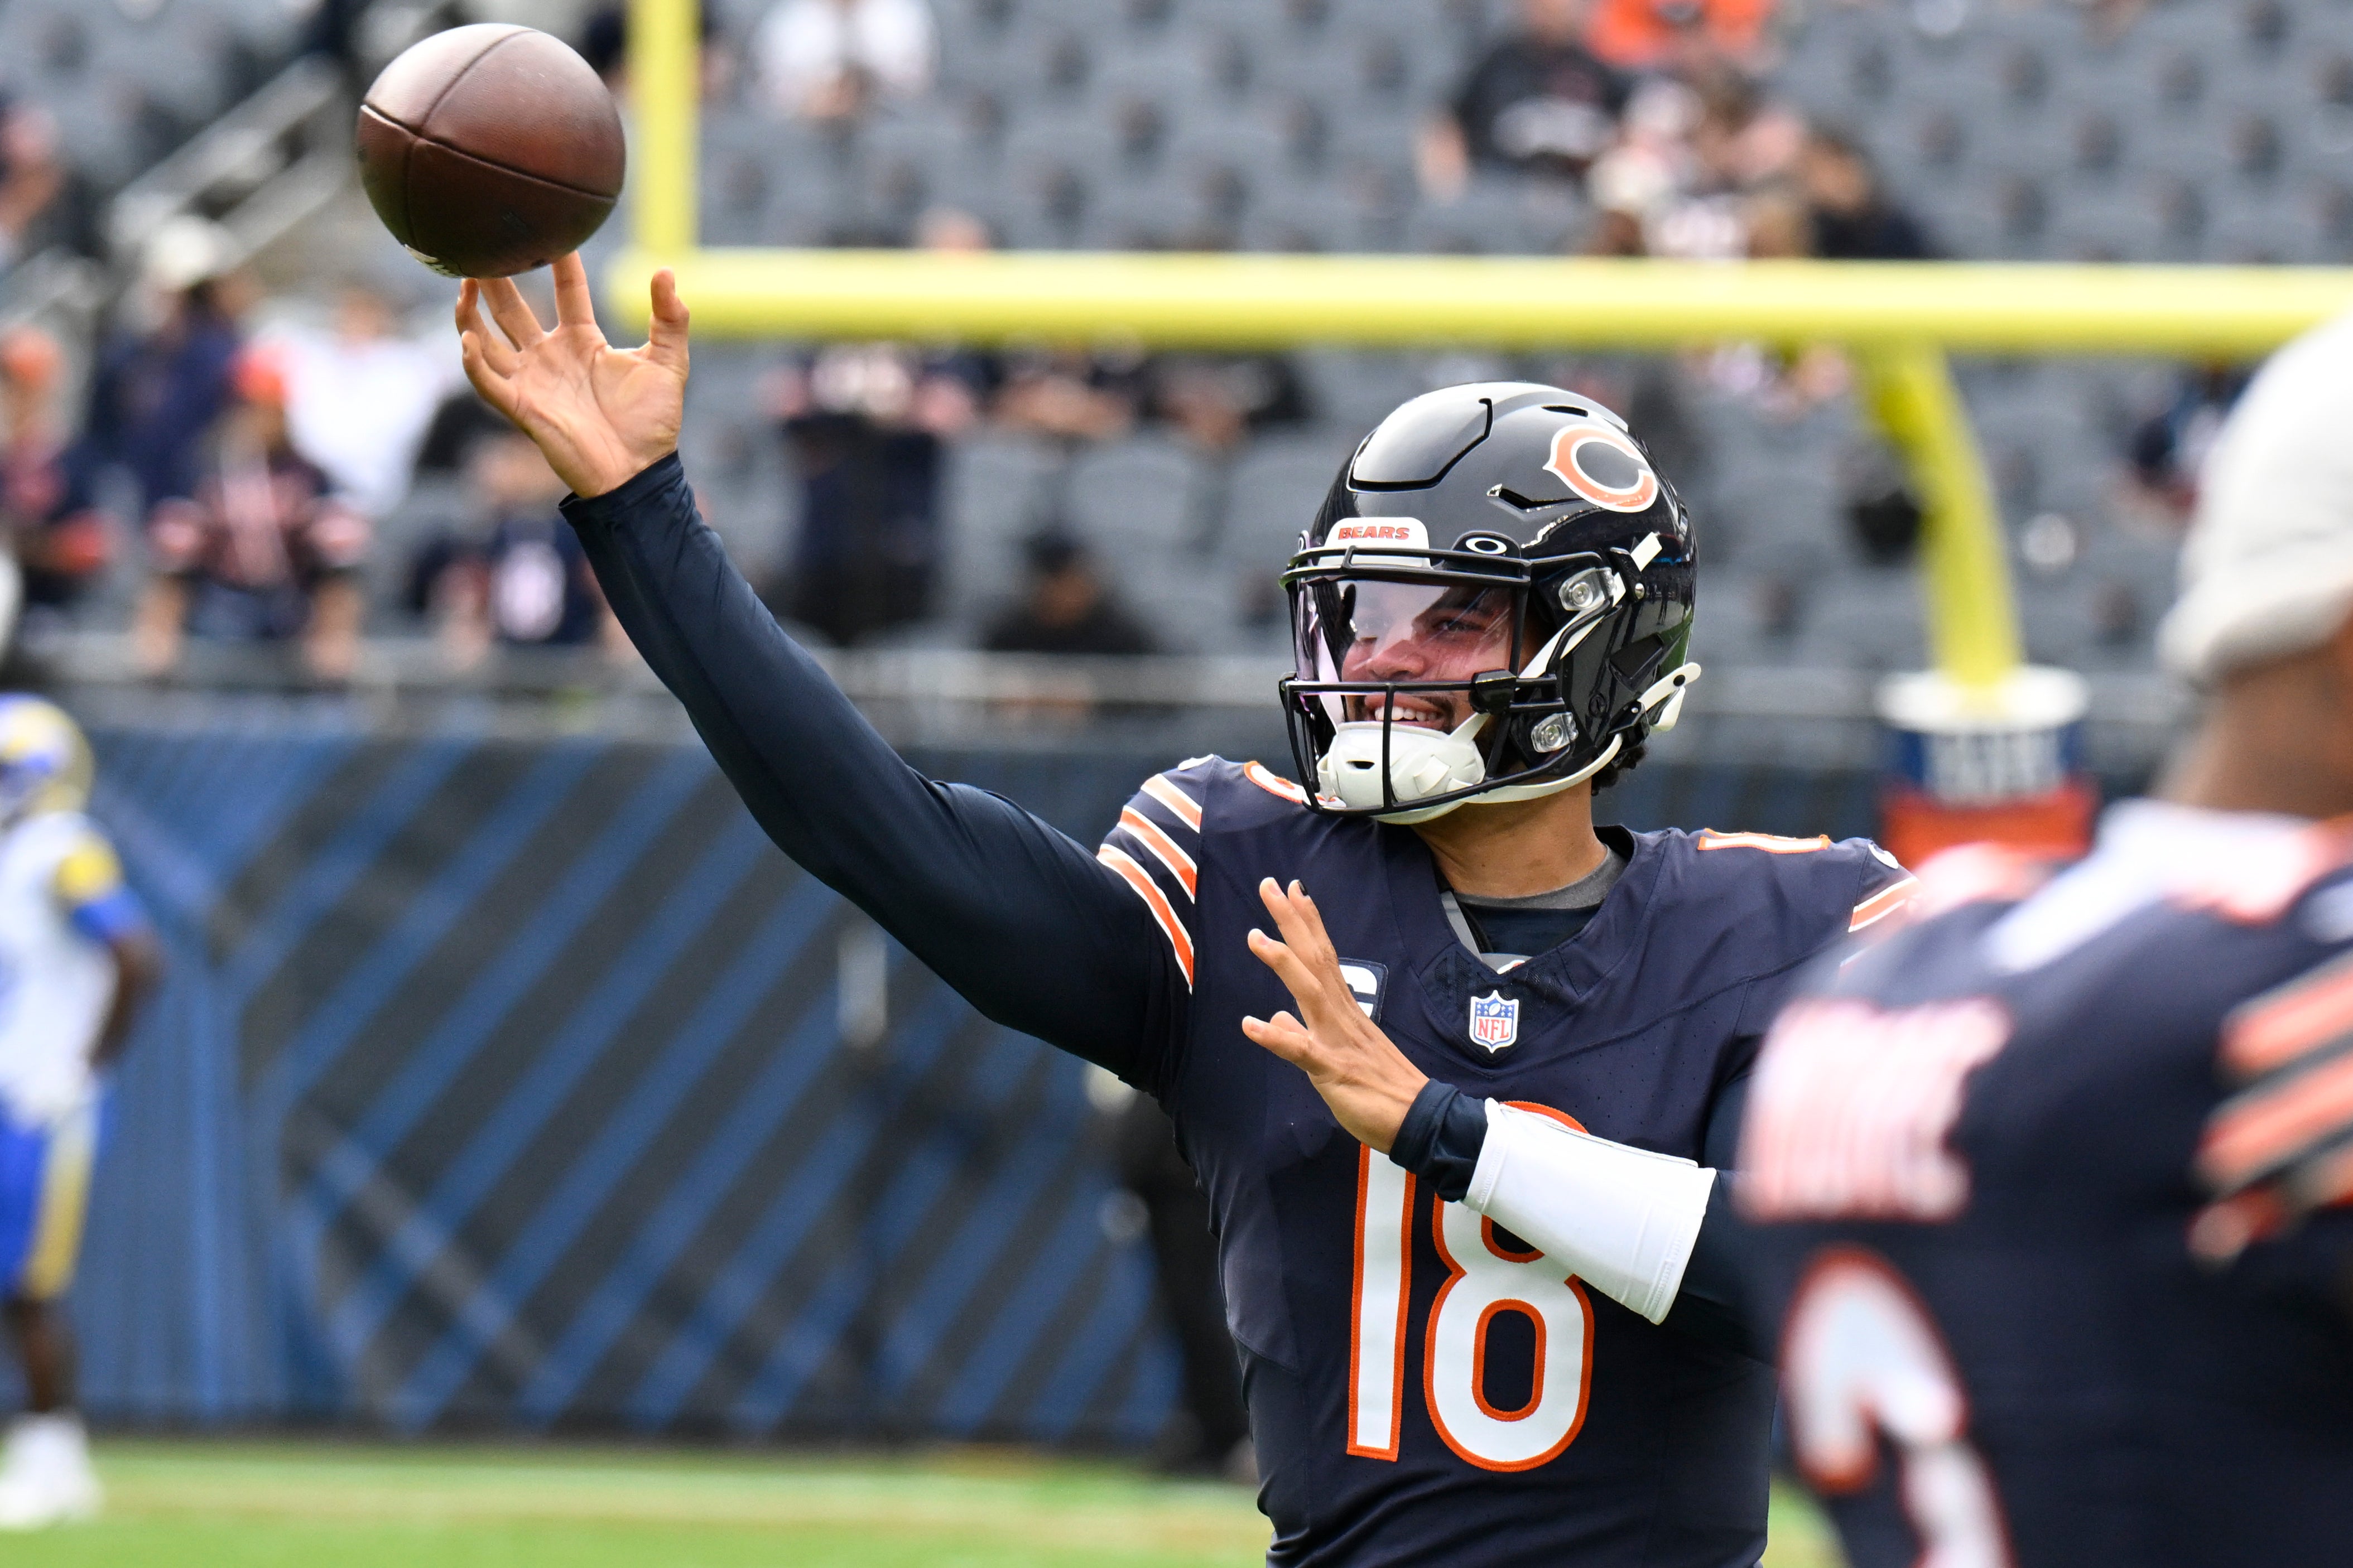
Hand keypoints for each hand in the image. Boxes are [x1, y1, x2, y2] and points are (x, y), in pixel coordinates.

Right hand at [457, 254, 688, 498]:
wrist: (639, 473)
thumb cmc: (653, 422)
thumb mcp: (668, 363)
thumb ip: (670, 319)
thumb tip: (666, 271)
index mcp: (583, 340)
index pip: (566, 290)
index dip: (560, 261)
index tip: (553, 227)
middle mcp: (551, 355)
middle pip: (513, 308)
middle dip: (496, 278)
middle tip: (481, 242)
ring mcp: (533, 380)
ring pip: (487, 338)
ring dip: (472, 312)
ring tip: (465, 281)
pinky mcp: (522, 407)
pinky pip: (487, 381)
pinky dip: (474, 361)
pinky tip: (467, 339)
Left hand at [1242, 878, 1428, 1153]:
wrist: (1420, 1122)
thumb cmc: (1381, 1090)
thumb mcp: (1335, 1058)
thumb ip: (1304, 1035)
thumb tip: (1277, 1019)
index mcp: (1343, 1011)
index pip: (1322, 957)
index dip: (1306, 922)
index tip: (1292, 889)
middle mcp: (1342, 1016)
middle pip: (1315, 959)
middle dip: (1291, 921)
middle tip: (1270, 884)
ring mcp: (1338, 1041)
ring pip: (1309, 992)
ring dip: (1282, 962)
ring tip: (1254, 936)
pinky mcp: (1334, 1071)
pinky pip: (1301, 1052)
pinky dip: (1275, 1037)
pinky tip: (1249, 1024)